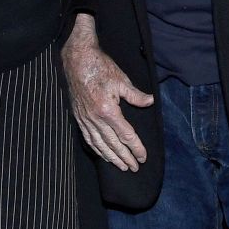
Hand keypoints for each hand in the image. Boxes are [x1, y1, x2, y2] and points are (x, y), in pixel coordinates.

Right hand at [62, 14, 153, 171]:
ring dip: (111, 158)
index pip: (126, 135)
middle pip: (113, 144)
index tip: (143, 157)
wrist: (77, 61)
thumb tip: (150, 102)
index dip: (136, 148)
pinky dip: (96, 149)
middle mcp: (96, 119)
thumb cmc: (101, 68)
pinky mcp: (79, 117)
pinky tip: (102, 155)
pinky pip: (88, 138)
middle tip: (134, 168)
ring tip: (121, 167)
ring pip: (100, 144)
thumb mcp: (121, 80)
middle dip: (125, 157)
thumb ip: (136, 95)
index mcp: (108, 111)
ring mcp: (86, 119)